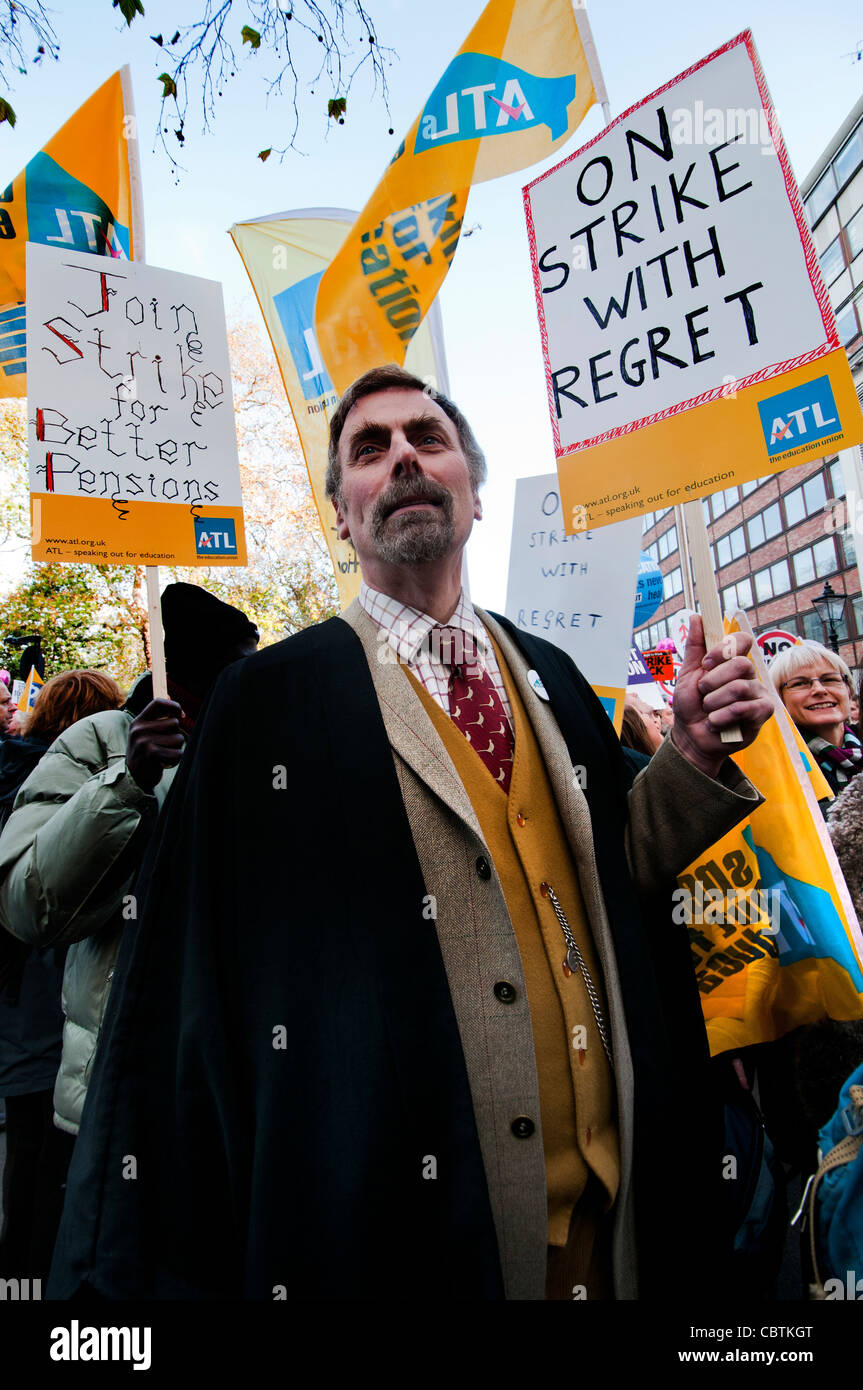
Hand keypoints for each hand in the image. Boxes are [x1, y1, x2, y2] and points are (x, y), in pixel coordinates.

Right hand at [126, 699, 184, 791]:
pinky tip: (165, 762)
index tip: (181, 715)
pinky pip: (177, 753)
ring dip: (176, 748)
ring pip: (178, 738)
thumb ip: (157, 720)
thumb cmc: (144, 752)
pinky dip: (175, 759)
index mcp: (138, 722)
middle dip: (175, 734)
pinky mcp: (152, 754)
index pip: (157, 702)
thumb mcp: (144, 733)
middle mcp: (139, 730)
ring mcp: (145, 742)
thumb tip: (174, 705)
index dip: (173, 705)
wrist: (134, 777)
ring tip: (164, 754)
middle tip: (165, 745)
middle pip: (174, 723)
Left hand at [670, 615, 773, 777]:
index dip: (725, 648)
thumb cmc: (691, 705)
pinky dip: (722, 717)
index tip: (706, 663)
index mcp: (732, 663)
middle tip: (703, 694)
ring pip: (740, 688)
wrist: (691, 736)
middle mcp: (749, 675)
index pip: (743, 640)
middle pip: (741, 664)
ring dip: (714, 702)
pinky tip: (716, 723)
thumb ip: (695, 647)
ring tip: (709, 712)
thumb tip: (697, 617)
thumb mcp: (688, 674)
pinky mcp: (762, 714)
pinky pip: (745, 708)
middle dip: (713, 682)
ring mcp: (758, 694)